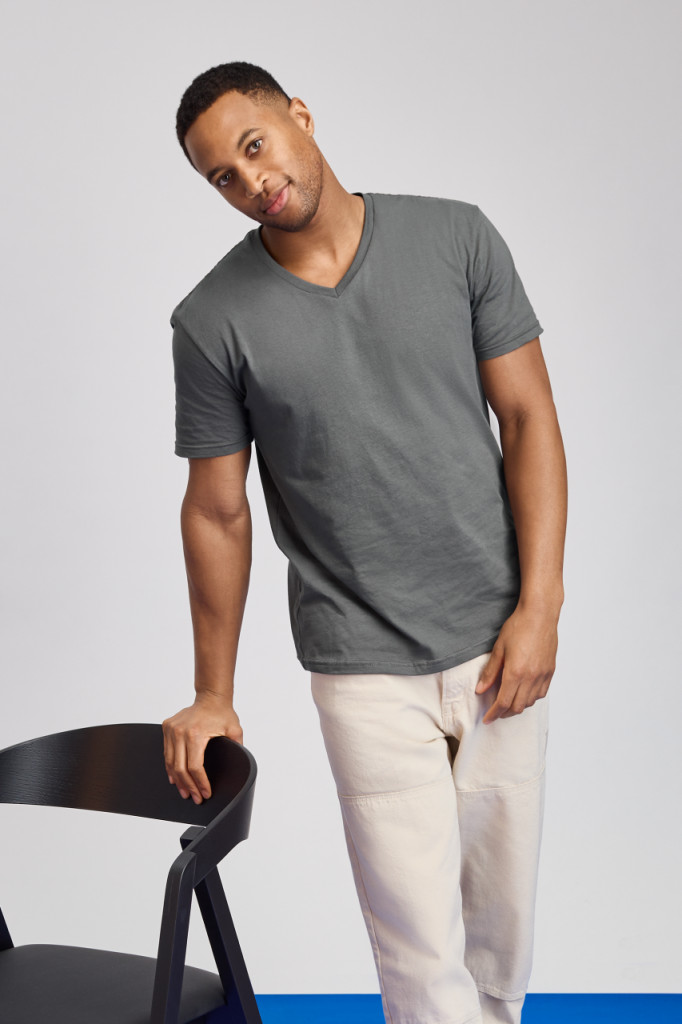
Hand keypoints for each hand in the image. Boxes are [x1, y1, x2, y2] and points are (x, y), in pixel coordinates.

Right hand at [162, 692, 242, 803]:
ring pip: (171, 762)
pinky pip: (167, 753)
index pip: (195, 767)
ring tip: (185, 792)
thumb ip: (238, 748)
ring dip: (178, 780)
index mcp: (196, 733)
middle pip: (180, 768)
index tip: (206, 793)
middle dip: (189, 786)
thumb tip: (241, 767)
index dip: (200, 783)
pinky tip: (175, 778)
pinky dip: (171, 767)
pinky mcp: (167, 728)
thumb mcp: (234, 730)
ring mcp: (171, 729)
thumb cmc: (222, 713)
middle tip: (196, 798)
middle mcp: (180, 731)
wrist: (211, 697)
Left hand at [475, 604, 557, 723]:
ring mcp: (543, 675)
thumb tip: (480, 689)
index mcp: (516, 672)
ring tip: (508, 703)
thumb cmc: (518, 626)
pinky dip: (531, 698)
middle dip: (505, 713)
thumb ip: (490, 672)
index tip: (487, 719)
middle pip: (518, 706)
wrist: (540, 614)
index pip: (503, 702)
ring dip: (518, 706)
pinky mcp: (550, 670)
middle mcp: (531, 677)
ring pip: (530, 702)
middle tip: (495, 712)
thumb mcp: (499, 648)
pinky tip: (524, 694)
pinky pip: (542, 693)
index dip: (494, 713)